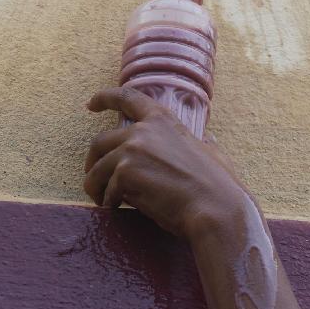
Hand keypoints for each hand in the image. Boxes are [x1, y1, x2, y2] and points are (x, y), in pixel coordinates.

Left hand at [84, 86, 245, 239]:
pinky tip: (119, 210)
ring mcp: (131, 151)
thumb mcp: (213, 153)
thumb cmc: (218, 186)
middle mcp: (142, 131)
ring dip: (96, 187)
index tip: (91, 104)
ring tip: (104, 201)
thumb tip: (210, 139)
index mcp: (163, 121)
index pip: (127, 98)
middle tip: (95, 179)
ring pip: (96, 170)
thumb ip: (205, 143)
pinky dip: (110, 203)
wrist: (214, 209)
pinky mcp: (125, 174)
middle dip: (92, 161)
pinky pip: (106, 191)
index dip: (105, 98)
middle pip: (100, 142)